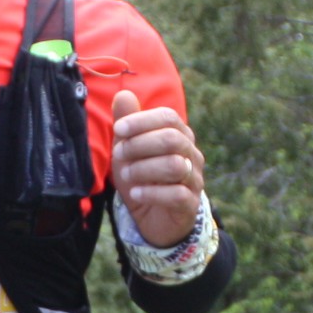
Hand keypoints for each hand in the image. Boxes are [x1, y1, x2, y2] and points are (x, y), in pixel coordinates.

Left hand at [109, 90, 206, 249]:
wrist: (153, 217)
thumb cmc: (142, 177)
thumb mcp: (129, 150)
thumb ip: (128, 123)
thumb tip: (123, 94)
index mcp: (180, 136)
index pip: (168, 117)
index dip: (142, 121)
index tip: (118, 129)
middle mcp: (191, 154)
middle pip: (172, 139)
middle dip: (140, 145)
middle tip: (119, 155)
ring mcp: (194, 179)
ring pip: (175, 166)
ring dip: (144, 169)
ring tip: (126, 175)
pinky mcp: (190, 204)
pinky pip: (176, 194)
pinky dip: (152, 193)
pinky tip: (135, 193)